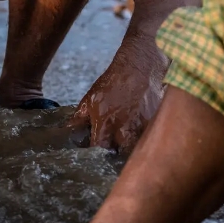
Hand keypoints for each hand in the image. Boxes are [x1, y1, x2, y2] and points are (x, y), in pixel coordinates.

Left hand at [68, 31, 167, 153]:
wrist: (140, 67)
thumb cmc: (114, 81)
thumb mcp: (91, 98)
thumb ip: (80, 117)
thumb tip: (68, 129)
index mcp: (106, 123)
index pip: (99, 150)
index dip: (96, 155)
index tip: (94, 155)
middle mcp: (124, 129)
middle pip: (119, 155)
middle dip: (115, 156)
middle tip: (111, 152)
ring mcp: (142, 128)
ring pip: (135, 149)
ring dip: (129, 149)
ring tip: (125, 145)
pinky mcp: (155, 125)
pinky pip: (147, 139)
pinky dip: (142, 139)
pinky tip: (138, 134)